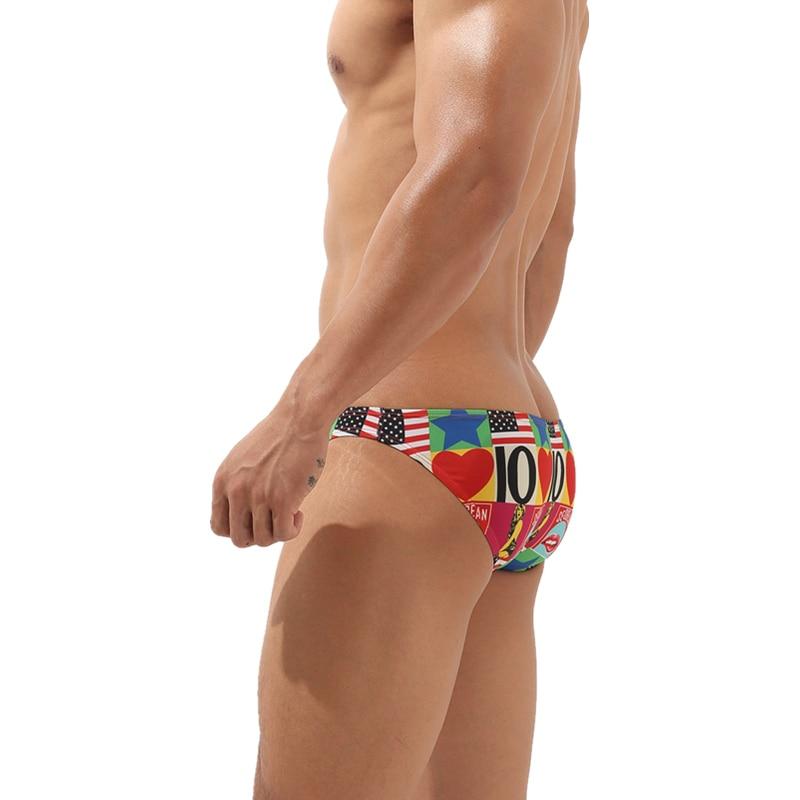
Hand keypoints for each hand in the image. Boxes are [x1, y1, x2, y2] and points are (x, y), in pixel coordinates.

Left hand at [210, 401, 329, 547]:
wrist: (300, 419)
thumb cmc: (278, 436)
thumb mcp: (243, 459)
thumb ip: (236, 484)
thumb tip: (241, 514)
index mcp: (222, 481)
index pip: (218, 527)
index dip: (239, 529)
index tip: (256, 518)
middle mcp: (236, 490)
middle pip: (239, 539)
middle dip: (259, 534)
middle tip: (274, 518)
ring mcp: (258, 496)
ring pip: (264, 539)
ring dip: (278, 531)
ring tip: (289, 511)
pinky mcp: (283, 499)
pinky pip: (284, 533)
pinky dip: (293, 529)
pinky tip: (299, 511)